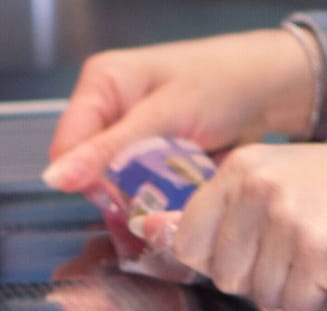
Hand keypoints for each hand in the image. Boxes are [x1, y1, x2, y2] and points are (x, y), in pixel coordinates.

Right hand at [44, 30, 316, 192]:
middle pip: (92, 172)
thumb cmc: (222, 82)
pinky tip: (180, 208)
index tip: (121, 202)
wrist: (271, 87)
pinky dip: (162, 201)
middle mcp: (111, 111)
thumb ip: (111, 150)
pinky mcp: (157, 157)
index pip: (67, 148)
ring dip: (143, 204)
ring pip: (120, 187)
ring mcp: (135, 136)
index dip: (88, 181)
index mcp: (101, 86)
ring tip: (173, 210)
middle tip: (154, 212)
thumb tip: (55, 180)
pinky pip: (147, 189)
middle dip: (120, 197)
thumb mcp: (164, 115)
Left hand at [166, 142, 326, 310]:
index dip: (221, 263)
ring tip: (326, 262)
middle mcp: (254, 189)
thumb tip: (153, 238)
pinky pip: (298, 306)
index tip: (257, 257)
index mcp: (239, 170)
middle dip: (263, 280)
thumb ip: (231, 212)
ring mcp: (282, 219)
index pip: (189, 242)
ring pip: (261, 296)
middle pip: (225, 276)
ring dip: (295, 293)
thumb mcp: (282, 182)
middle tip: (302, 257)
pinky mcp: (314, 250)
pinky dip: (323, 303)